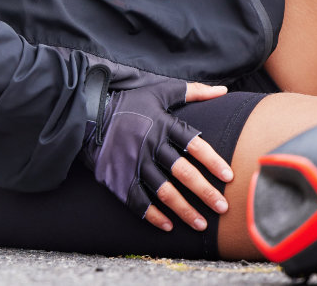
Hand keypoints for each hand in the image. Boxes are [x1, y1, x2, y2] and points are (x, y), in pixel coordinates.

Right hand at [83, 79, 232, 231]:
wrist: (88, 113)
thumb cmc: (128, 103)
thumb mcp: (159, 91)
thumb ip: (192, 91)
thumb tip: (222, 90)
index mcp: (163, 125)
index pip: (194, 145)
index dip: (213, 161)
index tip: (228, 177)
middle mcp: (150, 146)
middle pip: (183, 173)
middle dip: (205, 192)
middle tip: (223, 207)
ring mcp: (134, 164)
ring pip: (163, 191)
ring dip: (184, 210)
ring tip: (201, 224)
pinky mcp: (118, 178)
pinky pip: (138, 201)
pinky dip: (153, 215)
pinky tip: (168, 226)